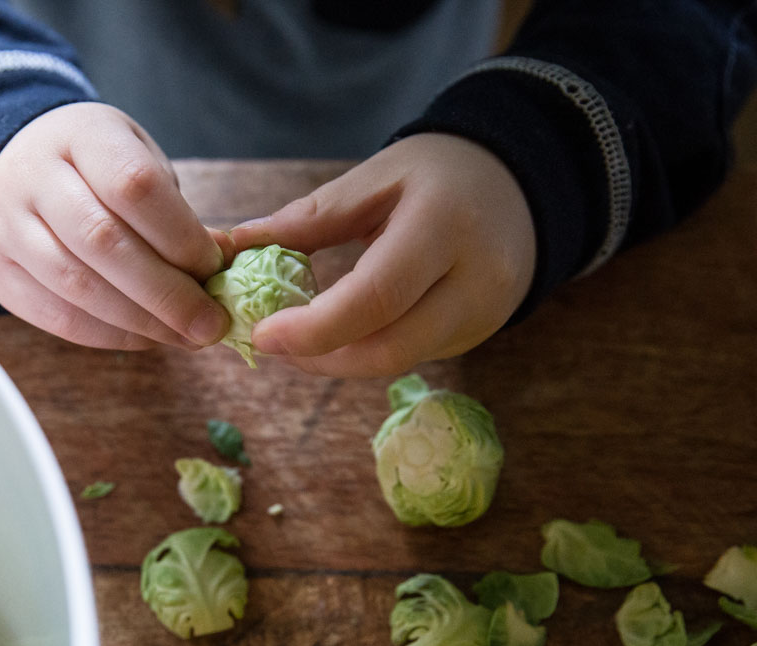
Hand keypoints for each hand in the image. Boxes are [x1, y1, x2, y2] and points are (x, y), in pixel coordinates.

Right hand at [0, 102, 231, 349]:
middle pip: (103, 241)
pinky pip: (56, 317)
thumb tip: (221, 268)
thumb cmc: (94, 166)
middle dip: (166, 293)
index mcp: (80, 134)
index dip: (180, 236)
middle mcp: (32, 176)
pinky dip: (109, 336)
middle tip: (210, 325)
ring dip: (141, 322)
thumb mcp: (137, 160)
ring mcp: (5, 226)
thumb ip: (175, 211)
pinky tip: (146, 337)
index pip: (133, 185)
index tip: (215, 270)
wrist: (12, 166)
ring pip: (77, 286)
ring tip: (185, 338)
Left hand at [229, 133, 536, 376]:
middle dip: (317, 355)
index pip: (376, 297)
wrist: (522, 185)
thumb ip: (308, 218)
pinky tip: (335, 331)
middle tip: (267, 340)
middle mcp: (474, 282)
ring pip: (396, 361)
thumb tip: (234, 245)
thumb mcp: (376, 178)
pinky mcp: (474, 338)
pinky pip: (409, 355)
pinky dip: (362, 350)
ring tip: (292, 334)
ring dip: (335, 358)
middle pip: (387, 348)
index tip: (260, 333)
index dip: (313, 327)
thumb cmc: (440, 174)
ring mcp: (482, 317)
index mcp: (445, 227)